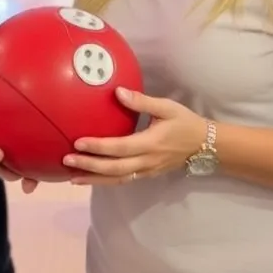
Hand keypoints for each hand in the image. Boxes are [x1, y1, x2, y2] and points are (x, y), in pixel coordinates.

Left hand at [63, 88, 207, 185]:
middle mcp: (147, 161)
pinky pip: (124, 180)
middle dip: (89, 166)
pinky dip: (106, 181)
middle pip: (114, 168)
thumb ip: (142, 101)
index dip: (99, 147)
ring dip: (94, 179)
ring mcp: (147, 171)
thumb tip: (117, 92)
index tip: (78, 142)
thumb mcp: (167, 107)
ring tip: (73, 177)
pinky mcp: (147, 174)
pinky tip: (92, 179)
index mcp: (151, 143)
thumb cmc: (184, 122)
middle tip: (67, 160)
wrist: (205, 144)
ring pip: (117, 179)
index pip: (120, 147)